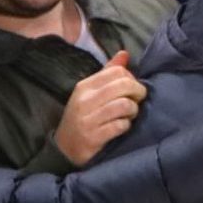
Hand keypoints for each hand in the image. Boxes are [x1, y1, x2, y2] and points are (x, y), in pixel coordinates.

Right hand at [53, 51, 147, 166]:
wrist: (64, 148)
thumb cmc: (83, 117)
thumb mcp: (91, 93)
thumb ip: (108, 74)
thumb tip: (124, 54)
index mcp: (85, 86)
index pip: (117, 71)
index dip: (132, 79)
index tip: (133, 89)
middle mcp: (85, 100)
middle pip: (123, 85)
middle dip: (138, 92)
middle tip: (138, 101)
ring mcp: (88, 119)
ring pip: (124, 105)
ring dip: (133, 111)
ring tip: (129, 115)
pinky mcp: (93, 137)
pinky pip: (120, 126)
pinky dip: (126, 126)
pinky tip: (122, 127)